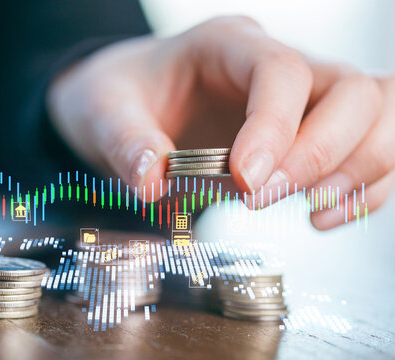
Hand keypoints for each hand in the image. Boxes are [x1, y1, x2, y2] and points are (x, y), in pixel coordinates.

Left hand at [47, 16, 394, 228]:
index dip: (276, 128)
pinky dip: (361, 187)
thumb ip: (125, 142)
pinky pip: (367, 149)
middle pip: (351, 90)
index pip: (281, 71)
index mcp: (226, 44)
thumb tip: (151, 183)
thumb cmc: (119, 96)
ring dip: (358, 169)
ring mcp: (299, 98)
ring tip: (312, 212)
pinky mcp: (306, 133)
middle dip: (323, 154)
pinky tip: (324, 215)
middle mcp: (273, 64)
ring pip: (376, 116)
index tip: (247, 183)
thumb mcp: (104, 111)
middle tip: (267, 199)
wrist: (126, 102)